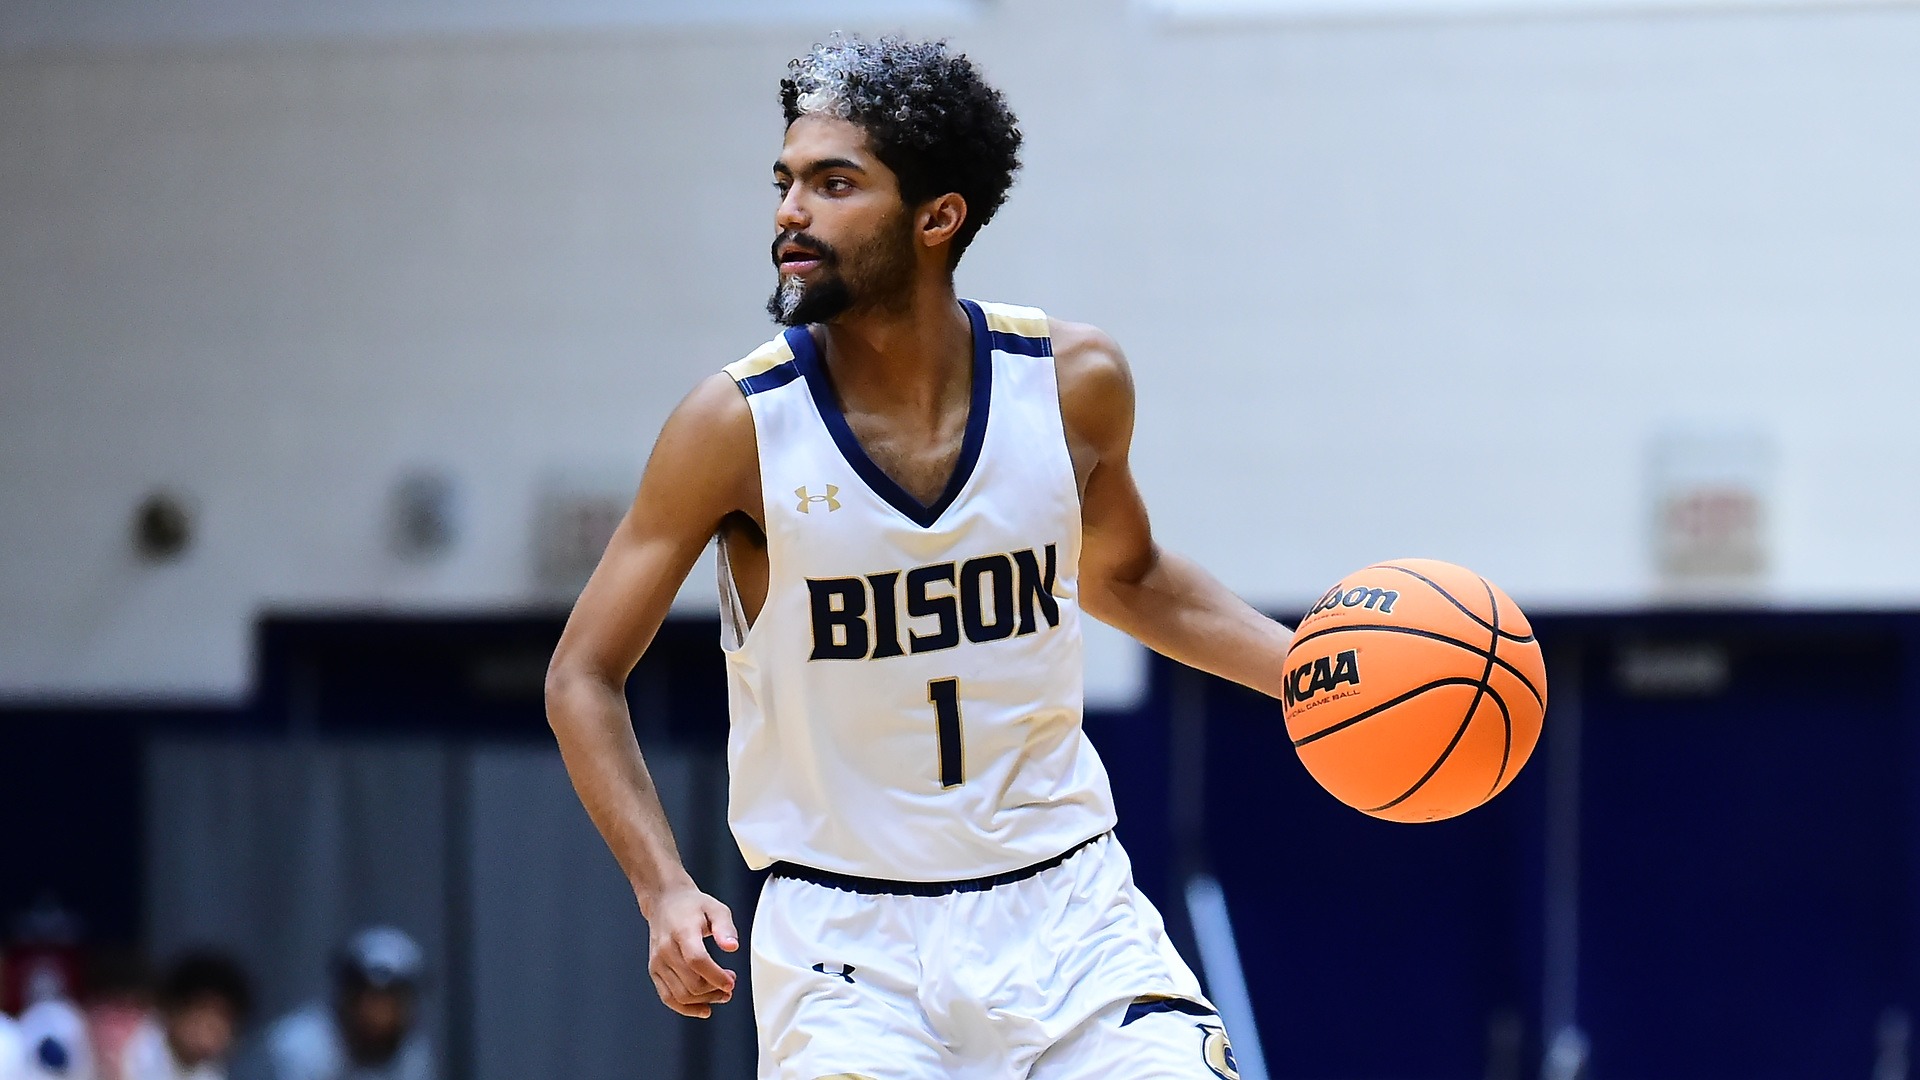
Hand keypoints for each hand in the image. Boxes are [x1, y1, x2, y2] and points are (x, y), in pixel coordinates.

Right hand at [643, 886, 739, 1017]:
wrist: (665, 902)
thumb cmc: (692, 906)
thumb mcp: (716, 908)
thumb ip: (726, 928)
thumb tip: (732, 947)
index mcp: (682, 932)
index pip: (697, 960)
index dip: (716, 976)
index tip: (731, 982)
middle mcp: (666, 949)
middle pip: (690, 982)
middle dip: (714, 990)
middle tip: (730, 984)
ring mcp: (658, 962)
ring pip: (680, 994)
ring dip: (704, 1000)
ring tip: (720, 994)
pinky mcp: (654, 971)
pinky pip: (667, 997)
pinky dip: (686, 1008)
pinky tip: (703, 1007)